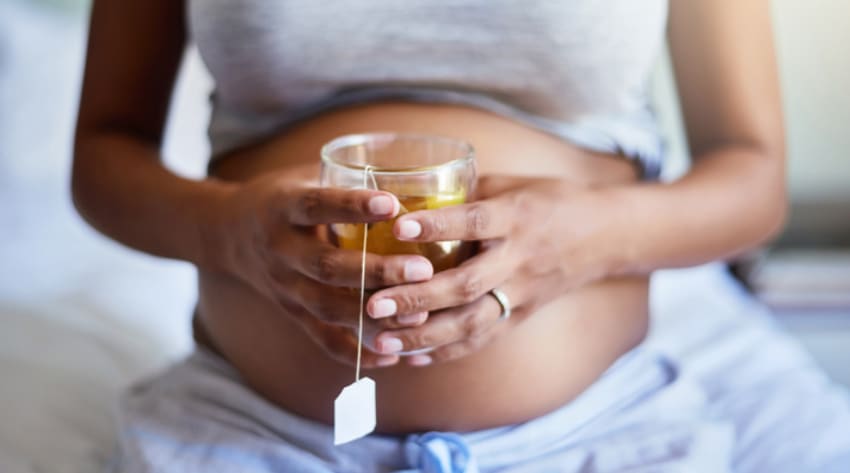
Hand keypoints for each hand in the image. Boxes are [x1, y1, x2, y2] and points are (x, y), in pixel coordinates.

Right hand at [211, 166, 436, 367]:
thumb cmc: (284, 198)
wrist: (228, 234)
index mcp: (282, 208)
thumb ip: (348, 177)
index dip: (352, 206)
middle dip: (376, 270)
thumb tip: (415, 170)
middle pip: (327, 266)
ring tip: (418, 316)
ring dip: (374, 315)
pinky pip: (323, 339)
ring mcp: (285, 287)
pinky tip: (392, 355)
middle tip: (423, 269)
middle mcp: (280, 250)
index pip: (316, 205)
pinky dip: (357, 352)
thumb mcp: (305, 177)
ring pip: (328, 307)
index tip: (392, 204)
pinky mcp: (292, 313)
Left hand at [366, 175, 613, 365]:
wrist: (604, 237)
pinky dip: (446, 351)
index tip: (398, 228)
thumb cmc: (549, 201)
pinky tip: (411, 357)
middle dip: (417, 298)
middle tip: (374, 304)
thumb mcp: (512, 185)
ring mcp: (522, 293)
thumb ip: (466, 191)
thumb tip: (412, 189)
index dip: (437, 226)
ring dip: (424, 335)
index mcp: (516, 217)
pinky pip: (483, 339)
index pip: (474, 222)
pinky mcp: (522, 316)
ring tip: (381, 341)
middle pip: (466, 284)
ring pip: (472, 322)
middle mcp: (519, 259)